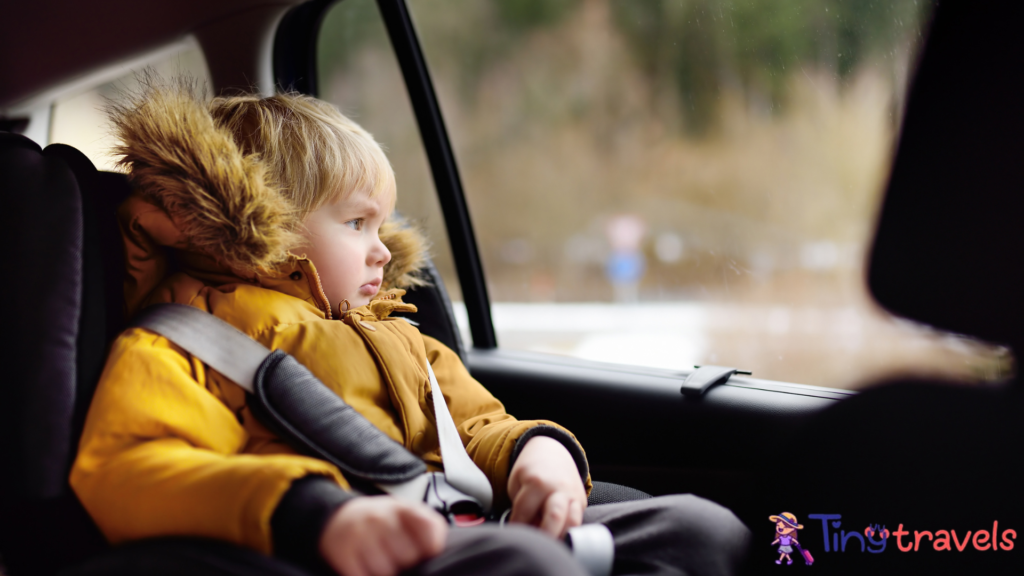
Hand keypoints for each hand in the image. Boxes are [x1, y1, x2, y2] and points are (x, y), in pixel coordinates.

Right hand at [319, 496, 447, 575]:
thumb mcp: (407, 512)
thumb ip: (429, 526)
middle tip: (396, 553)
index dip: (432, 546)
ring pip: (385, 570)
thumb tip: (436, 548)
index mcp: (401, 508)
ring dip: (386, 570)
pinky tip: (366, 565)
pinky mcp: (343, 552)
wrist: (339, 518)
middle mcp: (379, 517)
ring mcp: (359, 534)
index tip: (426, 550)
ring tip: (380, 558)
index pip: (430, 529)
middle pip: (408, 556)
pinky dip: (367, 575)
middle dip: (406, 561)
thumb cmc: (381, 520)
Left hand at [506, 435, 586, 538]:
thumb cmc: (530, 471)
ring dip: (560, 538)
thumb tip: (526, 532)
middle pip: (554, 517)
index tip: (513, 536)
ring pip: (572, 523)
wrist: (551, 451)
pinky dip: (569, 533)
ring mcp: (573, 495)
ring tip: (549, 546)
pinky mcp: (582, 502)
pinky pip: (578, 523)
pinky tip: (558, 539)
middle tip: (534, 546)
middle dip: (543, 536)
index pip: (524, 512)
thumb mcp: (517, 483)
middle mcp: (558, 489)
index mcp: (537, 482)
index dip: (516, 527)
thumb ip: (521, 508)